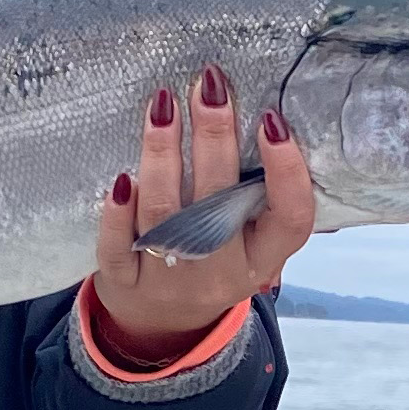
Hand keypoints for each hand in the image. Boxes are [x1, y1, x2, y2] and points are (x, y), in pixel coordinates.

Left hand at [86, 65, 315, 365]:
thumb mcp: (250, 243)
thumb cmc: (213, 261)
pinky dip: (117, 215)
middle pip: (220, 205)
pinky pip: (119, 250)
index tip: (273, 119)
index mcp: (262, 259)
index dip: (287, 171)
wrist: (162, 323)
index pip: (290, 219)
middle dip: (215, 139)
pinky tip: (120, 178)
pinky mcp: (125, 284)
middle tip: (209, 85)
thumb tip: (270, 114)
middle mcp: (220, 274)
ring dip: (163, 155)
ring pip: (166, 217)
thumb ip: (260, 196)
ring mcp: (171, 282)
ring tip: (163, 104)